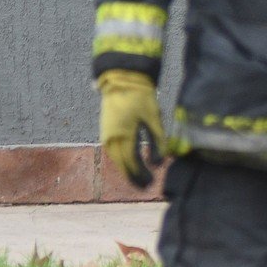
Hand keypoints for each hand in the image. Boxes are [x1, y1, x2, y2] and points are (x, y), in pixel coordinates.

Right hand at [97, 69, 165, 187]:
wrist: (122, 80)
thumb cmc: (141, 98)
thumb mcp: (154, 118)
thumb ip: (158, 141)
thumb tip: (159, 164)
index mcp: (123, 135)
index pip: (131, 163)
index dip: (140, 175)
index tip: (151, 184)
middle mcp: (111, 138)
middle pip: (122, 164)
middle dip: (134, 176)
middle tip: (147, 186)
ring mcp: (106, 135)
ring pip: (116, 159)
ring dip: (127, 169)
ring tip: (140, 178)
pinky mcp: (106, 130)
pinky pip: (113, 151)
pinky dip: (122, 159)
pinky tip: (131, 163)